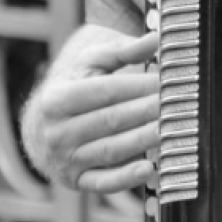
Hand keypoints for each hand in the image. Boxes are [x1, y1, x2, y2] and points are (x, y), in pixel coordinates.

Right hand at [22, 27, 159, 192]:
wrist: (40, 130)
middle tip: (180, 105)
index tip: (168, 82)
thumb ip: (122, 52)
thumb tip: (156, 38)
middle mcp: (57, 131)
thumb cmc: (74, 90)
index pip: (106, 91)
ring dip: (144, 141)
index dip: (140, 86)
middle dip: (148, 112)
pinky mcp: (77, 181)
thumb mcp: (89, 66)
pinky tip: (150, 169)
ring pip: (112, 150)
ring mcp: (66, 159)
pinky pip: (104, 183)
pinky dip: (126, 178)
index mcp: (57, 99)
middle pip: (112, 120)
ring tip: (173, 130)